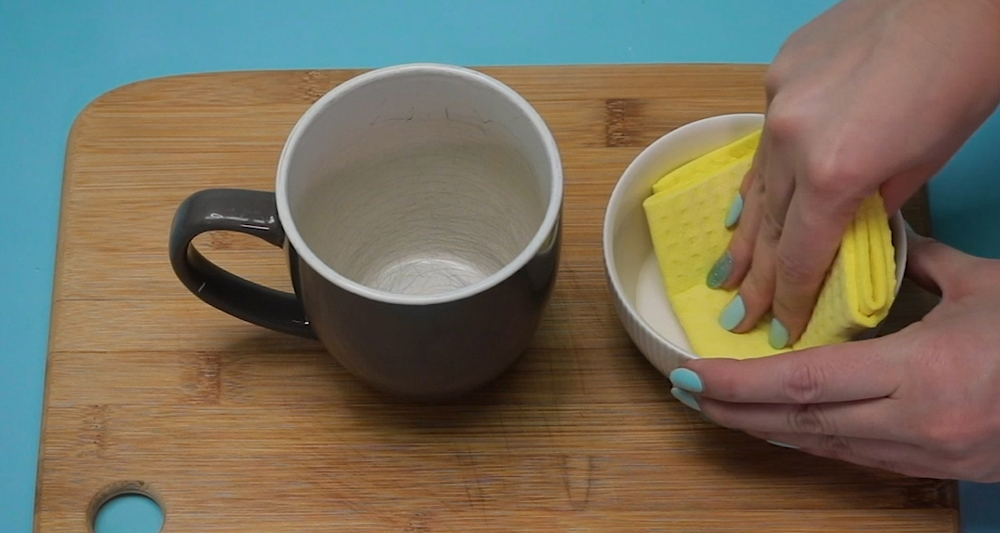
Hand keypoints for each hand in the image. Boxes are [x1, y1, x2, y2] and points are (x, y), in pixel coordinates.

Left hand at [671, 230, 999, 481]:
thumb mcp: (983, 288)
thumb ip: (921, 265)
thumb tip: (879, 240)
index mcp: (921, 373)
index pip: (804, 381)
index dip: (740, 382)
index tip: (691, 373)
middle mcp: (914, 423)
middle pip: (800, 422)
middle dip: (735, 410)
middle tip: (686, 393)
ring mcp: (925, 454)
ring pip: (822, 445)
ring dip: (764, 428)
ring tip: (718, 409)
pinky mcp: (937, 469)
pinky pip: (853, 457)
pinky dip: (808, 439)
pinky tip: (779, 427)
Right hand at [715, 0, 999, 347]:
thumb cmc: (962, 77)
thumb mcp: (926, 163)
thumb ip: (874, 206)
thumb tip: (846, 229)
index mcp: (835, 171)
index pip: (798, 255)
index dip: (788, 299)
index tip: (778, 328)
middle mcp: (792, 141)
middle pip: (765, 226)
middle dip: (753, 278)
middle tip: (735, 315)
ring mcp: (778, 103)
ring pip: (754, 184)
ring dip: (742, 235)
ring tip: (724, 274)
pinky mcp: (777, 74)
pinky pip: (760, 144)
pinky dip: (756, 179)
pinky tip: (741, 207)